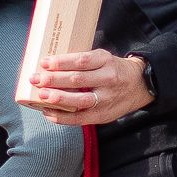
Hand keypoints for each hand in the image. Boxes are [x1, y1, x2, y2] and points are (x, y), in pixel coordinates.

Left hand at [26, 48, 152, 125]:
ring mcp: (106, 99)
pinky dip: (63, 117)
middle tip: (35, 79)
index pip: (81, 61)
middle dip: (54, 80)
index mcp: (106, 61)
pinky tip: (48, 113)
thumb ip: (83, 62)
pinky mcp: (103, 115)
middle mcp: (108, 79)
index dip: (61, 62)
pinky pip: (80, 119)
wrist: (140, 85)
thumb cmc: (114, 70)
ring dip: (58, 98)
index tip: (44, 63)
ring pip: (80, 100)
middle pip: (78, 80)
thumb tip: (50, 65)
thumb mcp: (103, 58)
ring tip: (41, 96)